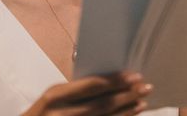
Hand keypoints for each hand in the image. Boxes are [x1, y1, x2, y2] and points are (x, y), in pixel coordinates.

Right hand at [22, 72, 152, 115]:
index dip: (116, 81)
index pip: (92, 86)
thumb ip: (74, 91)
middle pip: (103, 104)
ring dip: (127, 112)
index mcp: (56, 96)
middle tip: (145, 87)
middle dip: (127, 95)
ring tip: (142, 103)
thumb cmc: (41, 115)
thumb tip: (107, 82)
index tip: (134, 76)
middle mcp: (63, 114)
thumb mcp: (52, 98)